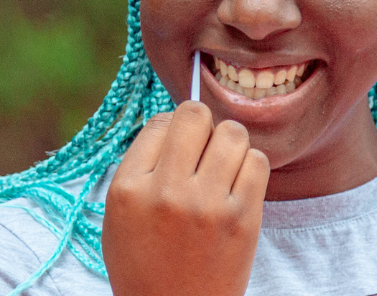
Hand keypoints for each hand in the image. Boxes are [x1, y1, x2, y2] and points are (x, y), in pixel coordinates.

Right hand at [102, 101, 268, 295]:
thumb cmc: (143, 260)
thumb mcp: (118, 212)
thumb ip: (140, 164)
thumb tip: (175, 121)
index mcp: (129, 187)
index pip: (159, 122)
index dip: (171, 127)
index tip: (176, 145)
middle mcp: (167, 191)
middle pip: (195, 116)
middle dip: (200, 123)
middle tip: (201, 145)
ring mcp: (207, 205)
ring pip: (232, 133)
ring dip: (228, 142)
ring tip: (221, 164)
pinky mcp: (243, 219)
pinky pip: (258, 161)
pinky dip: (249, 164)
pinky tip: (236, 183)